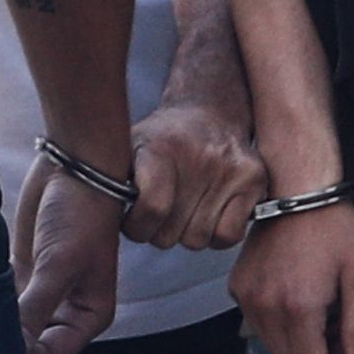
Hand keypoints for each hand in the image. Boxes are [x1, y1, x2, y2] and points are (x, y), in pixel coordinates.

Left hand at [9, 153, 124, 353]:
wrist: (74, 167)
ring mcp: (43, 291)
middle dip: (4, 342)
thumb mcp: (59, 264)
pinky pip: (1, 299)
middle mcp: (66, 310)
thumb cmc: (79, 215)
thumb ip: (36, 308)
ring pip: (13, 323)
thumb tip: (12, 351)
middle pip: (29, 344)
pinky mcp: (23, 272)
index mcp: (88, 316)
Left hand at [127, 91, 265, 251]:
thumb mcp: (128, 148)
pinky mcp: (255, 182)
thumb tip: (98, 218)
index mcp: (160, 148)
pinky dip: (215, 235)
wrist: (209, 113)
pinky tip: (207, 215)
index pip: (152, 208)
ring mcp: (231, 170)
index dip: (136, 226)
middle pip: (170, 233)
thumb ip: (111, 181)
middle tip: (159, 213)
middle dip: (158, 231)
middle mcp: (199, 156)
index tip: (132, 222)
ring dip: (185, 233)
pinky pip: (227, 237)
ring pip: (197, 240)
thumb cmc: (162, 140)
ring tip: (184, 208)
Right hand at [233, 201, 353, 353]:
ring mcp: (247, 298)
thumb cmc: (332, 228)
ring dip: (300, 345)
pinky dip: (282, 326)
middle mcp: (266, 307)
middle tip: (340, 337)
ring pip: (273, 348)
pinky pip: (260, 325)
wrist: (297, 191)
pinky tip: (301, 301)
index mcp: (298, 306)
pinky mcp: (239, 288)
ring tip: (323, 315)